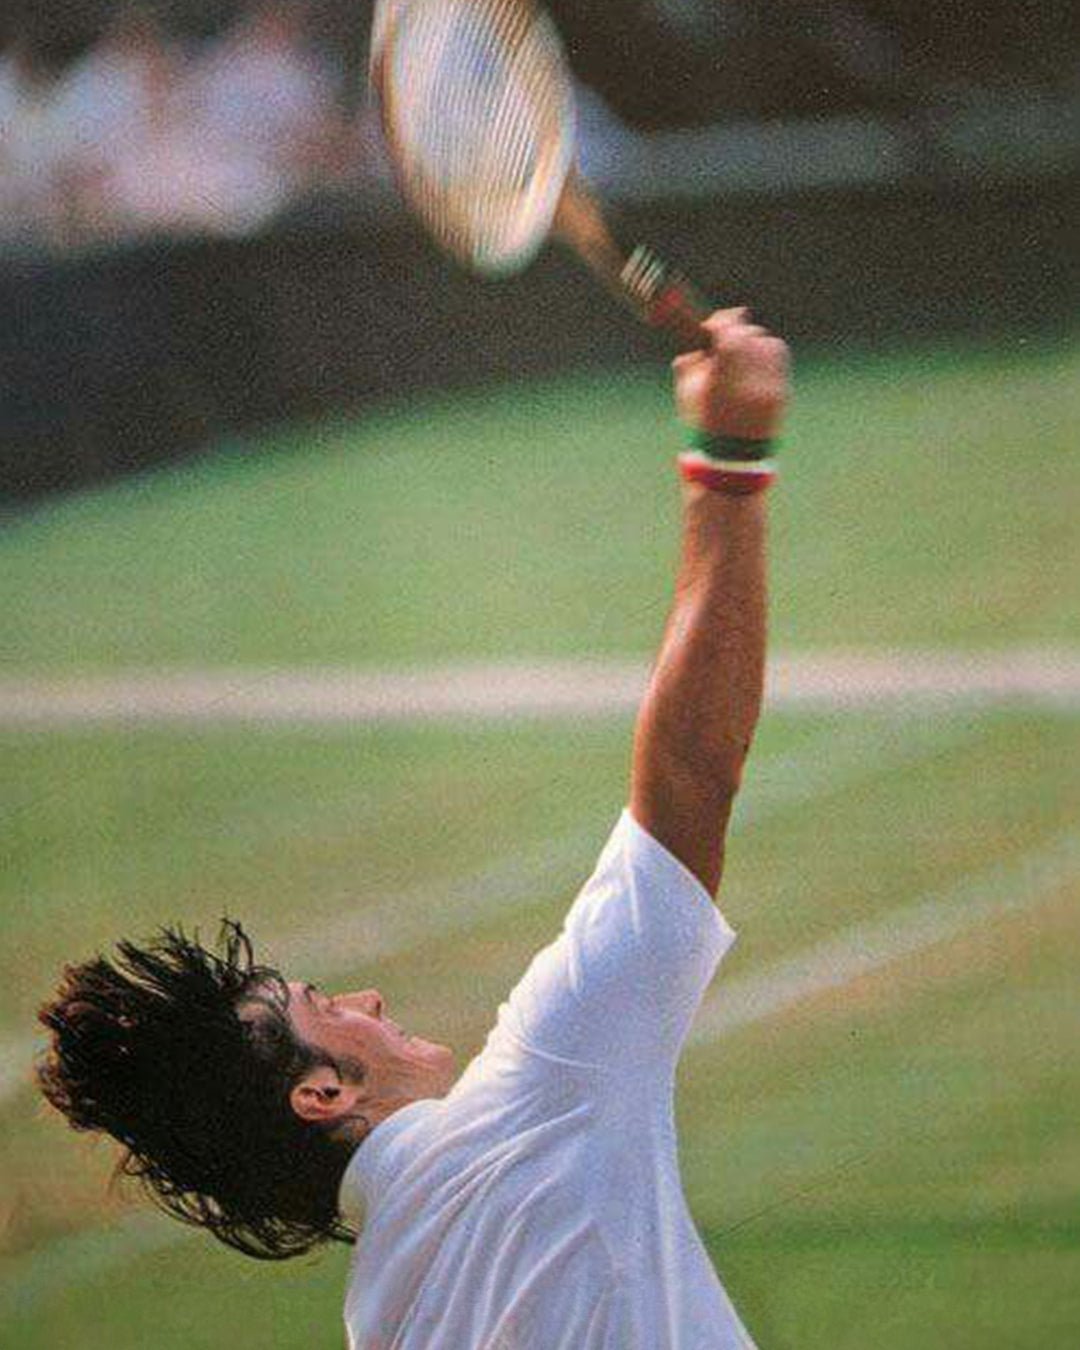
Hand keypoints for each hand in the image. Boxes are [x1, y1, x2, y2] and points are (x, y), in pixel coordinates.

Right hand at [673, 308, 788, 440]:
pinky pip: (778, 357)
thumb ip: (689, 362)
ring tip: (741, 351)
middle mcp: (747, 385)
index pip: (728, 336)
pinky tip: (755, 361)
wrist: (732, 460)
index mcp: (720, 385)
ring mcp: (768, 389)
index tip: (714, 323)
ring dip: (753, 340)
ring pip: (766, 342)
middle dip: (735, 330)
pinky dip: (766, 352)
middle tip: (725, 333)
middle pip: (748, 336)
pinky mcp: (781, 392)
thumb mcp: (686, 394)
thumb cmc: (703, 424)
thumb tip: (698, 335)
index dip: (722, 322)